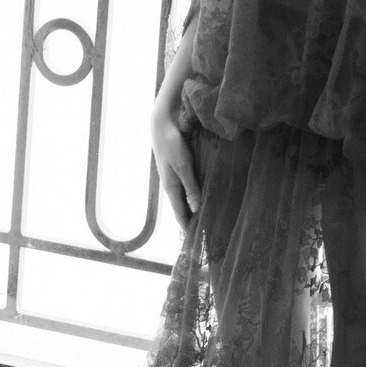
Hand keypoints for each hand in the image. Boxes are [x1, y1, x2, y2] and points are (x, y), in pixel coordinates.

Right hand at [152, 102, 200, 229]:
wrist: (162, 124)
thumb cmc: (172, 145)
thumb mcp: (184, 167)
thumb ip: (191, 188)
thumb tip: (196, 210)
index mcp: (171, 188)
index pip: (180, 214)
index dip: (187, 228)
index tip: (196, 242)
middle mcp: (171, 185)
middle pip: (182, 209)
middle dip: (190, 222)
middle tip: (203, 235)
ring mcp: (173, 177)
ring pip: (184, 199)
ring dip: (192, 209)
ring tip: (203, 220)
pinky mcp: (177, 169)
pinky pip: (186, 188)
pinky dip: (192, 196)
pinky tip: (200, 197)